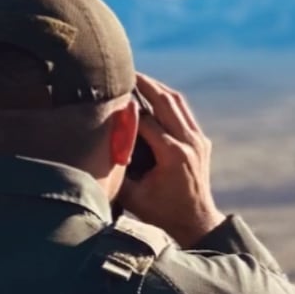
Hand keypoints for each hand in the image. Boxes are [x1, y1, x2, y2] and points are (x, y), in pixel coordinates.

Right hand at [118, 73, 225, 246]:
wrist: (197, 223)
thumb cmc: (162, 214)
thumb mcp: (134, 196)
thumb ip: (117, 171)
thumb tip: (93, 150)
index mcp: (173, 155)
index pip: (146, 120)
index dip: (126, 107)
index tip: (107, 95)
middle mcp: (190, 143)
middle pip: (165, 100)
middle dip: (144, 83)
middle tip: (123, 70)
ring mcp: (199, 140)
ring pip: (177, 101)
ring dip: (157, 87)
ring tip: (136, 77)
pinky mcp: (202, 141)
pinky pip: (184, 111)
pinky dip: (167, 100)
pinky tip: (151, 95)